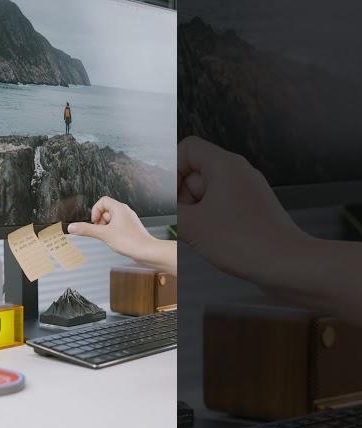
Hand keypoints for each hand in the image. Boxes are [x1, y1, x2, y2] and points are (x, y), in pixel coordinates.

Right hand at [68, 197, 175, 273]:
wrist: (146, 251)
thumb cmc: (130, 241)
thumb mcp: (103, 235)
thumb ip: (86, 230)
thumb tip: (72, 227)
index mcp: (119, 208)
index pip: (103, 201)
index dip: (95, 211)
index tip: (94, 222)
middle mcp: (125, 212)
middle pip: (106, 210)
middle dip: (100, 221)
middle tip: (101, 231)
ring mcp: (128, 220)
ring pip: (112, 220)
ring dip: (106, 228)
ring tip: (109, 237)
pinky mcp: (131, 229)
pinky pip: (117, 227)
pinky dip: (113, 232)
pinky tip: (115, 241)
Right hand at [178, 136, 308, 279]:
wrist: (287, 264)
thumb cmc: (239, 240)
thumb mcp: (192, 225)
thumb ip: (168, 209)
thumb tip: (157, 203)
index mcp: (224, 165)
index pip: (188, 148)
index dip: (171, 168)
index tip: (166, 196)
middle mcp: (237, 172)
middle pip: (196, 171)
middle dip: (181, 195)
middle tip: (180, 220)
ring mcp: (246, 191)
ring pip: (206, 191)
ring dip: (193, 210)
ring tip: (195, 234)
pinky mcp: (252, 209)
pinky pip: (220, 205)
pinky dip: (209, 218)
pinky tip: (209, 239)